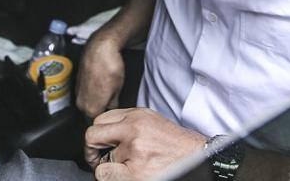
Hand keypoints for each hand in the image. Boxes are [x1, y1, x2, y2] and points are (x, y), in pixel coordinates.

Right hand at [76, 31, 125, 118]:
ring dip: (95, 99)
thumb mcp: (118, 89)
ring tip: (106, 89)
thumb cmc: (109, 67)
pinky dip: (91, 89)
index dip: (107, 118)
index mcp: (91, 108)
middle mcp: (81, 102)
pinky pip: (84, 91)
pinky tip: (100, 82)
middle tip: (111, 101)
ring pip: (87, 102)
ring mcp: (77, 92)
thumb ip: (113, 104)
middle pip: (91, 113)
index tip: (112, 114)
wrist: (100, 48)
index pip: (98, 122)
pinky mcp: (76, 81)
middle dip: (100, 109)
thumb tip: (112, 107)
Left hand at [84, 107, 206, 179]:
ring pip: (100, 161)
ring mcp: (134, 151)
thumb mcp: (151, 122)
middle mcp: (134, 130)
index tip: (101, 144)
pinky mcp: (135, 172)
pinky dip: (110, 178)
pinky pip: (105, 175)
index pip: (100, 120)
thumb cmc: (176, 145)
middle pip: (92, 135)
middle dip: (91, 150)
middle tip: (98, 160)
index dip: (98, 135)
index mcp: (137, 116)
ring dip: (108, 168)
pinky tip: (124, 177)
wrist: (197, 158)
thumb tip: (104, 134)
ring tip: (126, 170)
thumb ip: (128, 124)